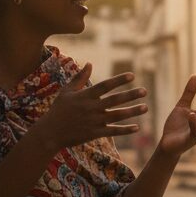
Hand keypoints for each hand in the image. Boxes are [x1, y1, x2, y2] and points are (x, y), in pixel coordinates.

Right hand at [32, 64, 146, 151]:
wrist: (50, 132)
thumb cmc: (59, 110)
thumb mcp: (66, 92)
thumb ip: (79, 78)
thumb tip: (89, 63)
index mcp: (85, 96)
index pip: (105, 86)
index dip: (118, 80)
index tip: (132, 75)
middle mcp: (91, 107)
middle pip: (114, 100)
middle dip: (130, 95)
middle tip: (144, 91)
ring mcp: (94, 121)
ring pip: (117, 116)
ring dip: (132, 112)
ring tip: (145, 107)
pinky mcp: (94, 133)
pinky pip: (113, 131)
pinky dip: (125, 130)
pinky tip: (136, 127)